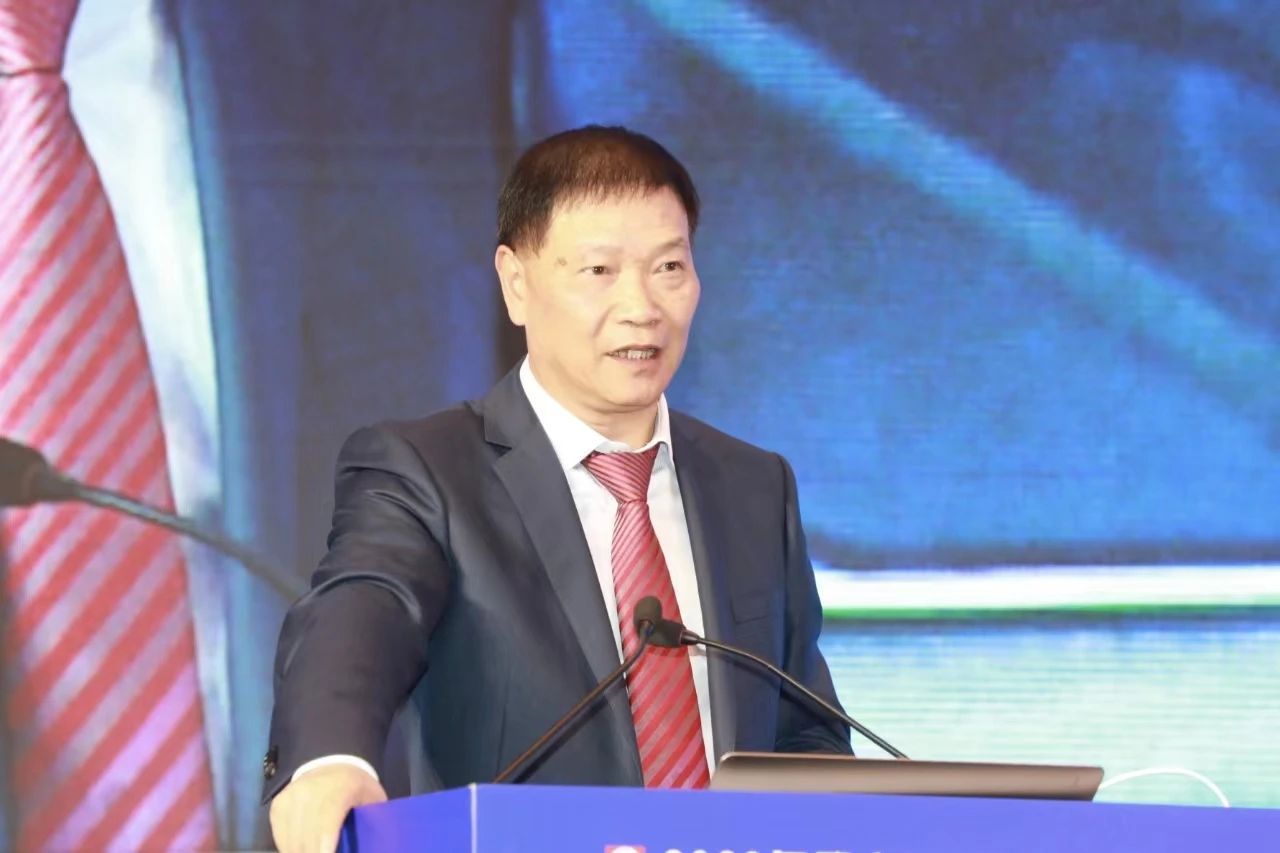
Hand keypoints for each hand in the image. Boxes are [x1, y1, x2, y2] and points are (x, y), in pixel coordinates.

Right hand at [269, 763, 387, 852]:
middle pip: (306, 837)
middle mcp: (309, 792)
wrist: (331, 764)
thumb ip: (375, 823)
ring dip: (302, 851)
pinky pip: (281, 838)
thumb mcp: (374, 800)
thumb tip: (378, 847)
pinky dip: (291, 848)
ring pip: (291, 841)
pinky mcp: (277, 806)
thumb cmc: (357, 787)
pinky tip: (303, 850)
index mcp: (340, 788)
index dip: (325, 847)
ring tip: (318, 852)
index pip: (327, 822)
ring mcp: (290, 798)